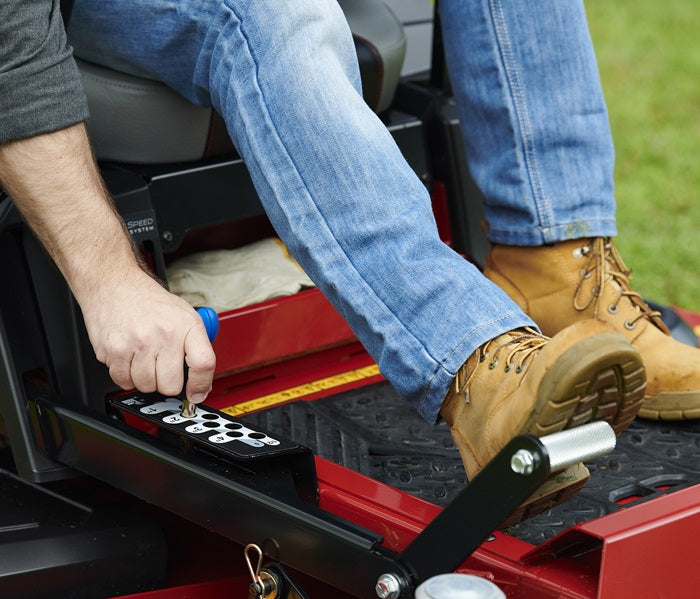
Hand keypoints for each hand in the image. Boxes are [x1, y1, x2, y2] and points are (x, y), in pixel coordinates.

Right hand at [80, 269, 215, 402]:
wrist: (114, 284)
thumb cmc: (149, 301)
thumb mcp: (184, 315)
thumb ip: (195, 347)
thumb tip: (200, 383)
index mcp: (187, 325)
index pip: (203, 364)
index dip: (201, 385)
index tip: (196, 393)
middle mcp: (164, 334)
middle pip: (171, 385)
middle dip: (167, 382)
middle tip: (162, 367)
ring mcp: (138, 344)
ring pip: (146, 386)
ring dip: (145, 379)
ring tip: (143, 358)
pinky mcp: (114, 350)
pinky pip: (122, 381)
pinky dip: (125, 375)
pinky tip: (129, 357)